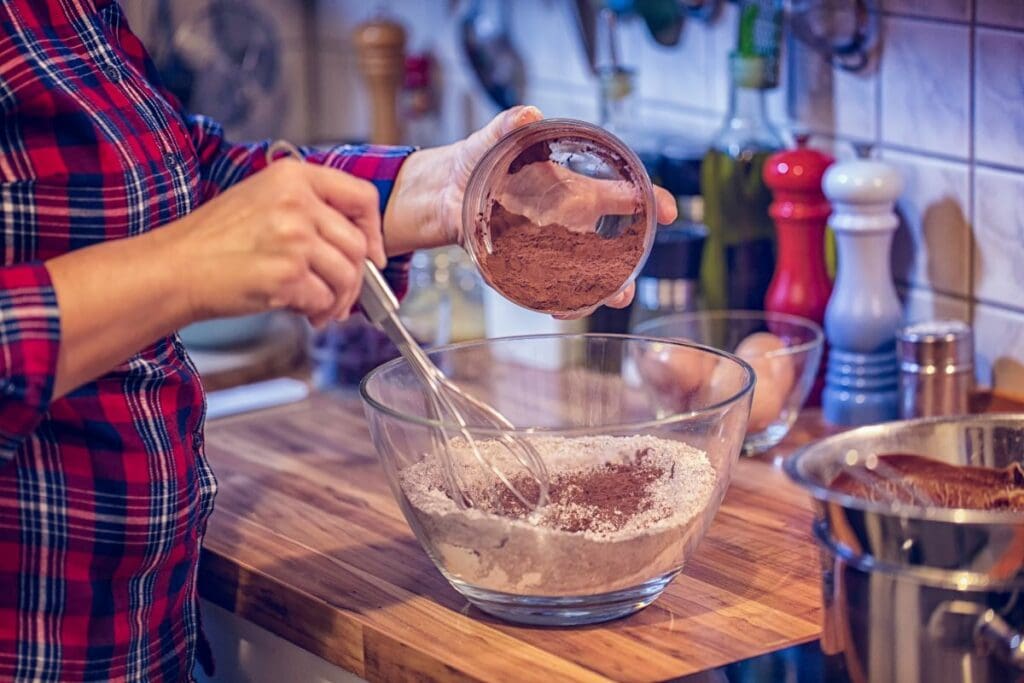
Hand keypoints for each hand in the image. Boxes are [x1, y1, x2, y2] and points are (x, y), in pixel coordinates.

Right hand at [169, 158, 385, 326]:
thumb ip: (310, 210)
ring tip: (320, 308)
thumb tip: (360, 244)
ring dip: (338, 300)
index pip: (362, 197)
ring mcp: (294, 238)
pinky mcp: (287, 274)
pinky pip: (324, 299)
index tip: (374, 254)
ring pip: (347, 275)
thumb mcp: (263, 200)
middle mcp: (297, 202)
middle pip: (358, 244)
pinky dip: (317, 311)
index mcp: (294, 176)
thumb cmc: (215, 240)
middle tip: (343, 297)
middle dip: (356, 279)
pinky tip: (300, 311)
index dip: (374, 231)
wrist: (175, 268)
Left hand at [383, 106, 678, 311]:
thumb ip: (508, 125)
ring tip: (609, 301)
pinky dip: (558, 301)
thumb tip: (527, 113)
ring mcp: (549, 245)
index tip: (668, 210)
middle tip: (632, 282)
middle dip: (627, 263)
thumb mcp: (491, 139)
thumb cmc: (475, 160)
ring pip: (584, 272)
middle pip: (610, 245)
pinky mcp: (525, 263)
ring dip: (599, 290)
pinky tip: (561, 310)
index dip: (649, 200)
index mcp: (571, 189)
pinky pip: (549, 286)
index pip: (620, 195)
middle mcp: (567, 221)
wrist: (443, 191)